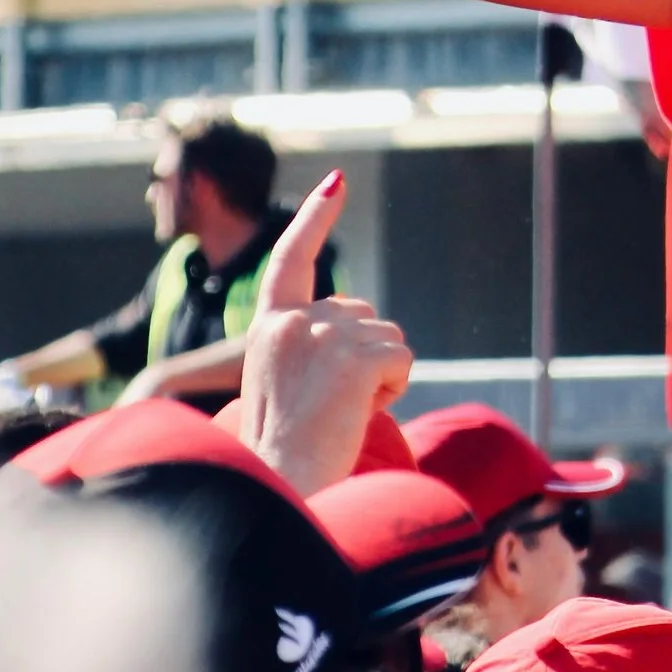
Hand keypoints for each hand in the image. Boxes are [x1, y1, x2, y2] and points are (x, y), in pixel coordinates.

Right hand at [230, 171, 412, 495]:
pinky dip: (394, 388)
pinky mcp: (356, 357)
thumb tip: (357, 313)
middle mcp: (293, 321)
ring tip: (339, 413)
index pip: (292, 260)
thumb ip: (307, 342)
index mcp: (268, 327)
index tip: (336, 183)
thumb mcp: (280, 381)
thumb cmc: (281, 453)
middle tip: (329, 404)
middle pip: (363, 312)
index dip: (316, 218)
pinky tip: (359, 414)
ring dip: (380, 375)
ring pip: (388, 335)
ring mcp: (324, 335)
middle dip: (364, 353)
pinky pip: (403, 358)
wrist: (278, 488)